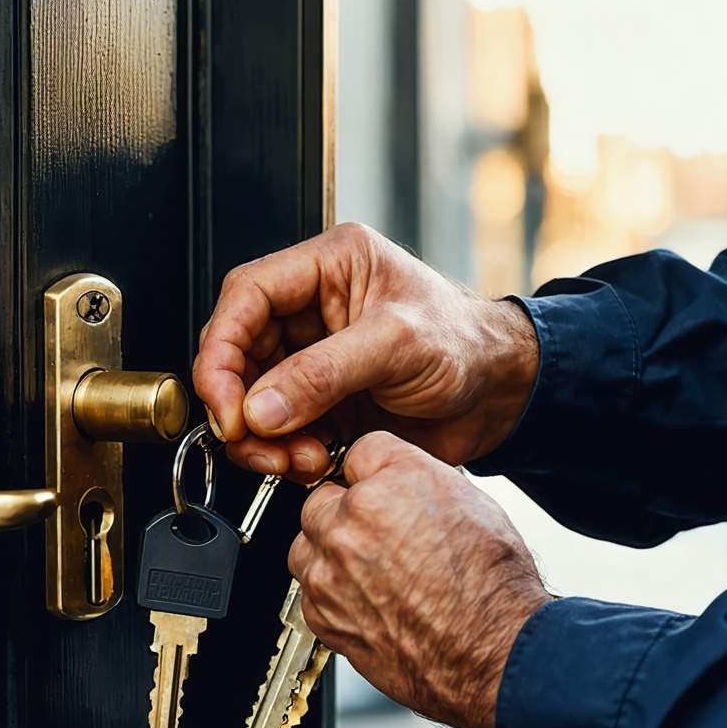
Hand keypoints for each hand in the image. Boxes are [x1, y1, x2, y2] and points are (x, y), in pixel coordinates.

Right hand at [192, 222, 538, 481]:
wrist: (503, 396)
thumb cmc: (468, 344)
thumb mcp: (398, 345)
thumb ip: (324, 374)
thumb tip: (259, 407)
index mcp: (329, 267)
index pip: (247, 295)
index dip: (223, 349)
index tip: (226, 401)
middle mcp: (314, 310)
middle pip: (240, 352)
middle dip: (240, 403)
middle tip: (253, 438)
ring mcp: (316, 359)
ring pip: (254, 398)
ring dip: (264, 437)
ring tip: (296, 457)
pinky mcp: (324, 402)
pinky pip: (281, 429)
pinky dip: (286, 452)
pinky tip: (315, 460)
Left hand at [288, 432, 549, 727]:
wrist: (493, 652)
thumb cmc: (492, 585)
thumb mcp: (472, 502)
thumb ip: (418, 479)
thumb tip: (398, 477)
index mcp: (390, 484)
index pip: (360, 454)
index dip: (375, 474)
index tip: (380, 487)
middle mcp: (351, 522)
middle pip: (323, 498)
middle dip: (346, 514)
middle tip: (381, 536)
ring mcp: (330, 572)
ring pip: (307, 546)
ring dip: (331, 553)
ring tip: (373, 572)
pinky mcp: (323, 615)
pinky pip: (310, 592)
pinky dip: (333, 595)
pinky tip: (370, 602)